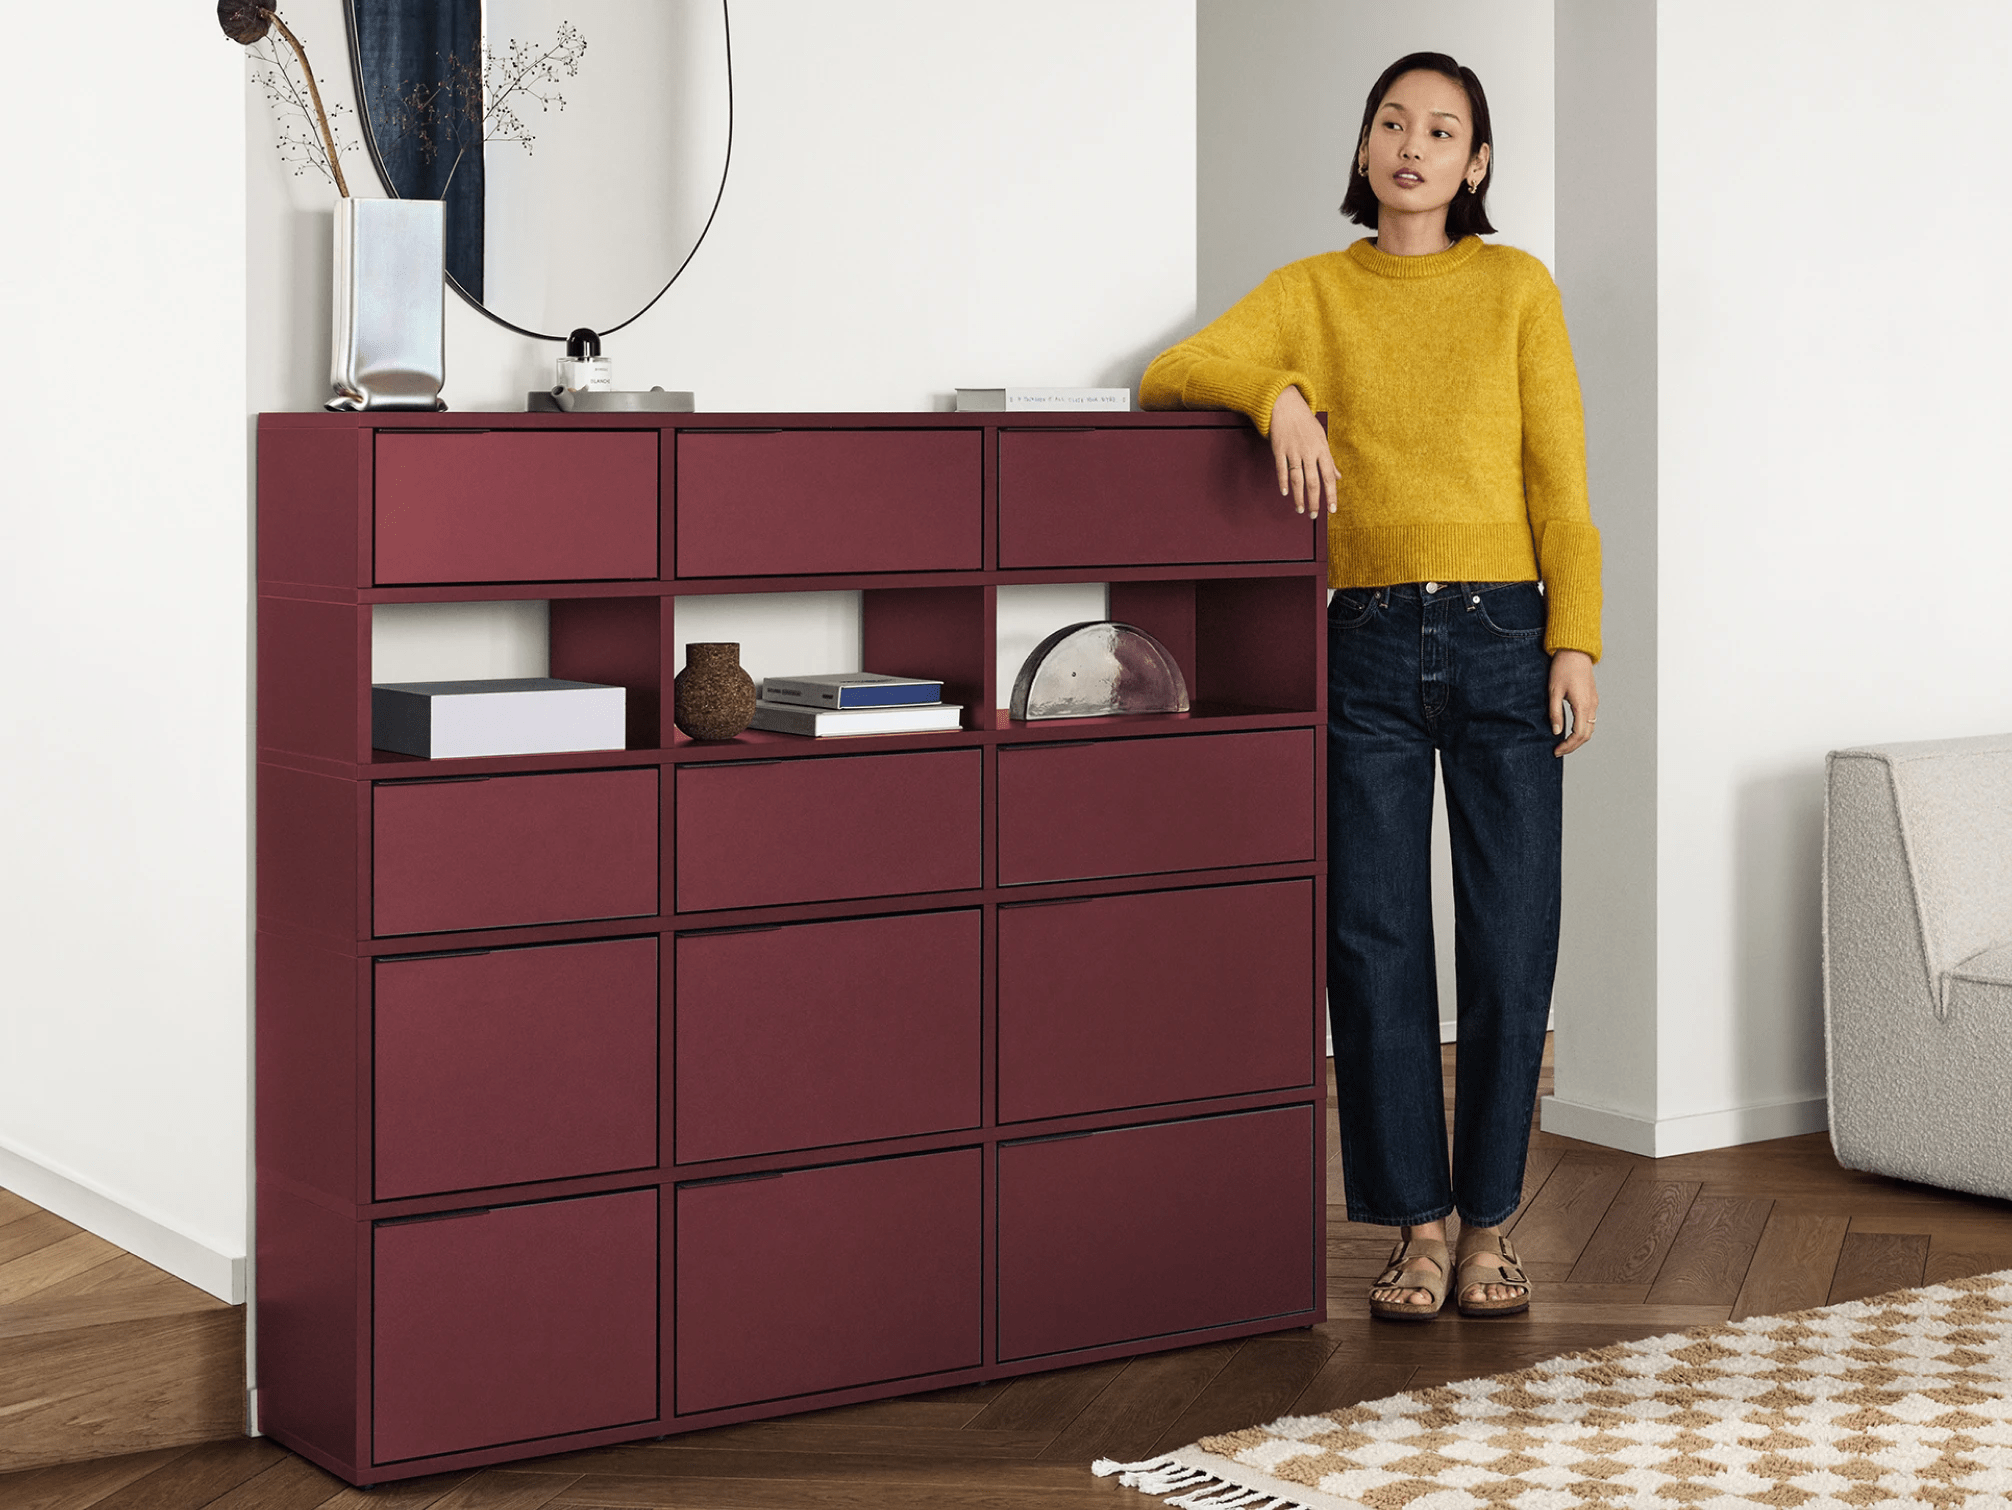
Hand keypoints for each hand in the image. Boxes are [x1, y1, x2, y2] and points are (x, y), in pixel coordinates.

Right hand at [1269, 386, 1336, 515]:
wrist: (1285, 405)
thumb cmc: (1305, 423)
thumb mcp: (1321, 439)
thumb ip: (1329, 460)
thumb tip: (1338, 477)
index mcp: (1322, 450)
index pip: (1329, 477)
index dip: (1331, 495)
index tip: (1332, 510)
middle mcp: (1309, 452)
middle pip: (1313, 482)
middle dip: (1314, 501)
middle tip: (1313, 515)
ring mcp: (1293, 451)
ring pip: (1297, 479)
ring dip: (1299, 496)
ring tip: (1301, 509)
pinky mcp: (1279, 449)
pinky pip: (1282, 469)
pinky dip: (1283, 482)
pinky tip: (1285, 493)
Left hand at [1550, 650, 1596, 755]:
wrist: (1575, 651)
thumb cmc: (1563, 668)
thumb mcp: (1554, 691)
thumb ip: (1555, 713)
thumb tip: (1556, 732)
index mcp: (1583, 705)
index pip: (1578, 734)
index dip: (1567, 746)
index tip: (1556, 751)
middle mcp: (1592, 705)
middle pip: (1587, 735)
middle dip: (1573, 746)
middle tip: (1559, 750)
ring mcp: (1594, 702)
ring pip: (1590, 728)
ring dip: (1578, 739)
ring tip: (1563, 743)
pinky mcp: (1592, 698)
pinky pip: (1590, 719)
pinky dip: (1581, 729)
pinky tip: (1569, 730)